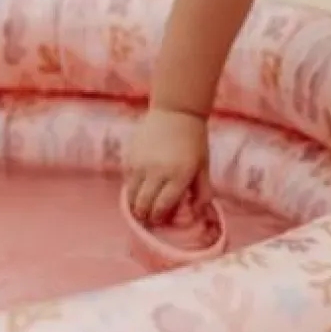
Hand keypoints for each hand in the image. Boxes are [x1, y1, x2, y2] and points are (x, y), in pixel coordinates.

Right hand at [124, 107, 211, 224]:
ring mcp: (141, 163)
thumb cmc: (193, 139)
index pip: (162, 207)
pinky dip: (131, 187)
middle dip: (145, 215)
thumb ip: (203, 191)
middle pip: (143, 204)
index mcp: (179, 175)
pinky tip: (138, 187)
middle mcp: (158, 171)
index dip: (159, 218)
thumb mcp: (203, 165)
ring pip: (131, 195)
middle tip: (147, 217)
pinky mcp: (130, 155)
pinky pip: (126, 179)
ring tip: (140, 206)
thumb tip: (197, 212)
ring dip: (134, 204)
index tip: (159, 220)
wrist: (176, 111)